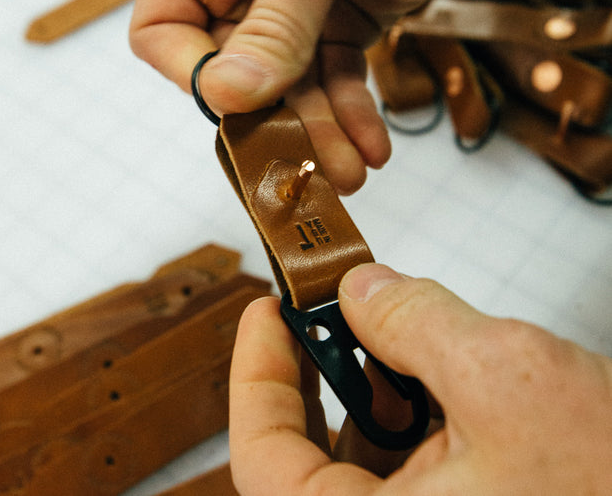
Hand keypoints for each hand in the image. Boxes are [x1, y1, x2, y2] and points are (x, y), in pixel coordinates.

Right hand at [130, 0, 512, 193]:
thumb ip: (274, 26)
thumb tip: (227, 97)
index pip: (166, 29)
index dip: (192, 73)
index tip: (236, 103)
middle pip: (235, 71)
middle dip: (270, 121)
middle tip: (302, 169)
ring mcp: (294, 4)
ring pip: (290, 85)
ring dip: (318, 130)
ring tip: (349, 173)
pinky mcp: (342, 20)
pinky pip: (336, 78)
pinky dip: (351, 112)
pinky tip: (370, 145)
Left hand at [229, 265, 611, 494]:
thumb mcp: (506, 377)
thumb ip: (415, 320)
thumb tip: (360, 289)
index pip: (263, 463)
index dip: (254, 377)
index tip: (267, 311)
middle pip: (311, 457)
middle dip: (324, 371)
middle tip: (335, 308)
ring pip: (367, 458)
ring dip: (378, 388)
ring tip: (405, 335)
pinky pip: (415, 470)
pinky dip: (419, 414)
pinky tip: (447, 378)